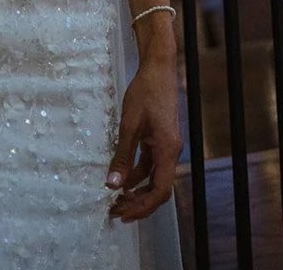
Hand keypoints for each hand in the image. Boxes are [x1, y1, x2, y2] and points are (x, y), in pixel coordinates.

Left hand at [105, 54, 182, 222]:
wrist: (158, 68)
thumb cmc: (145, 92)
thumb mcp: (129, 125)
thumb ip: (122, 156)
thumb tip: (112, 185)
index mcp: (167, 150)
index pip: (160, 190)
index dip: (143, 207)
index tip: (123, 214)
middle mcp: (170, 151)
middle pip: (158, 189)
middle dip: (138, 203)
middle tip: (115, 211)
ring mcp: (166, 146)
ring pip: (154, 178)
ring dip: (136, 191)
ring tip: (115, 199)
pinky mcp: (159, 140)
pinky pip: (150, 166)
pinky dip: (137, 176)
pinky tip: (122, 179)